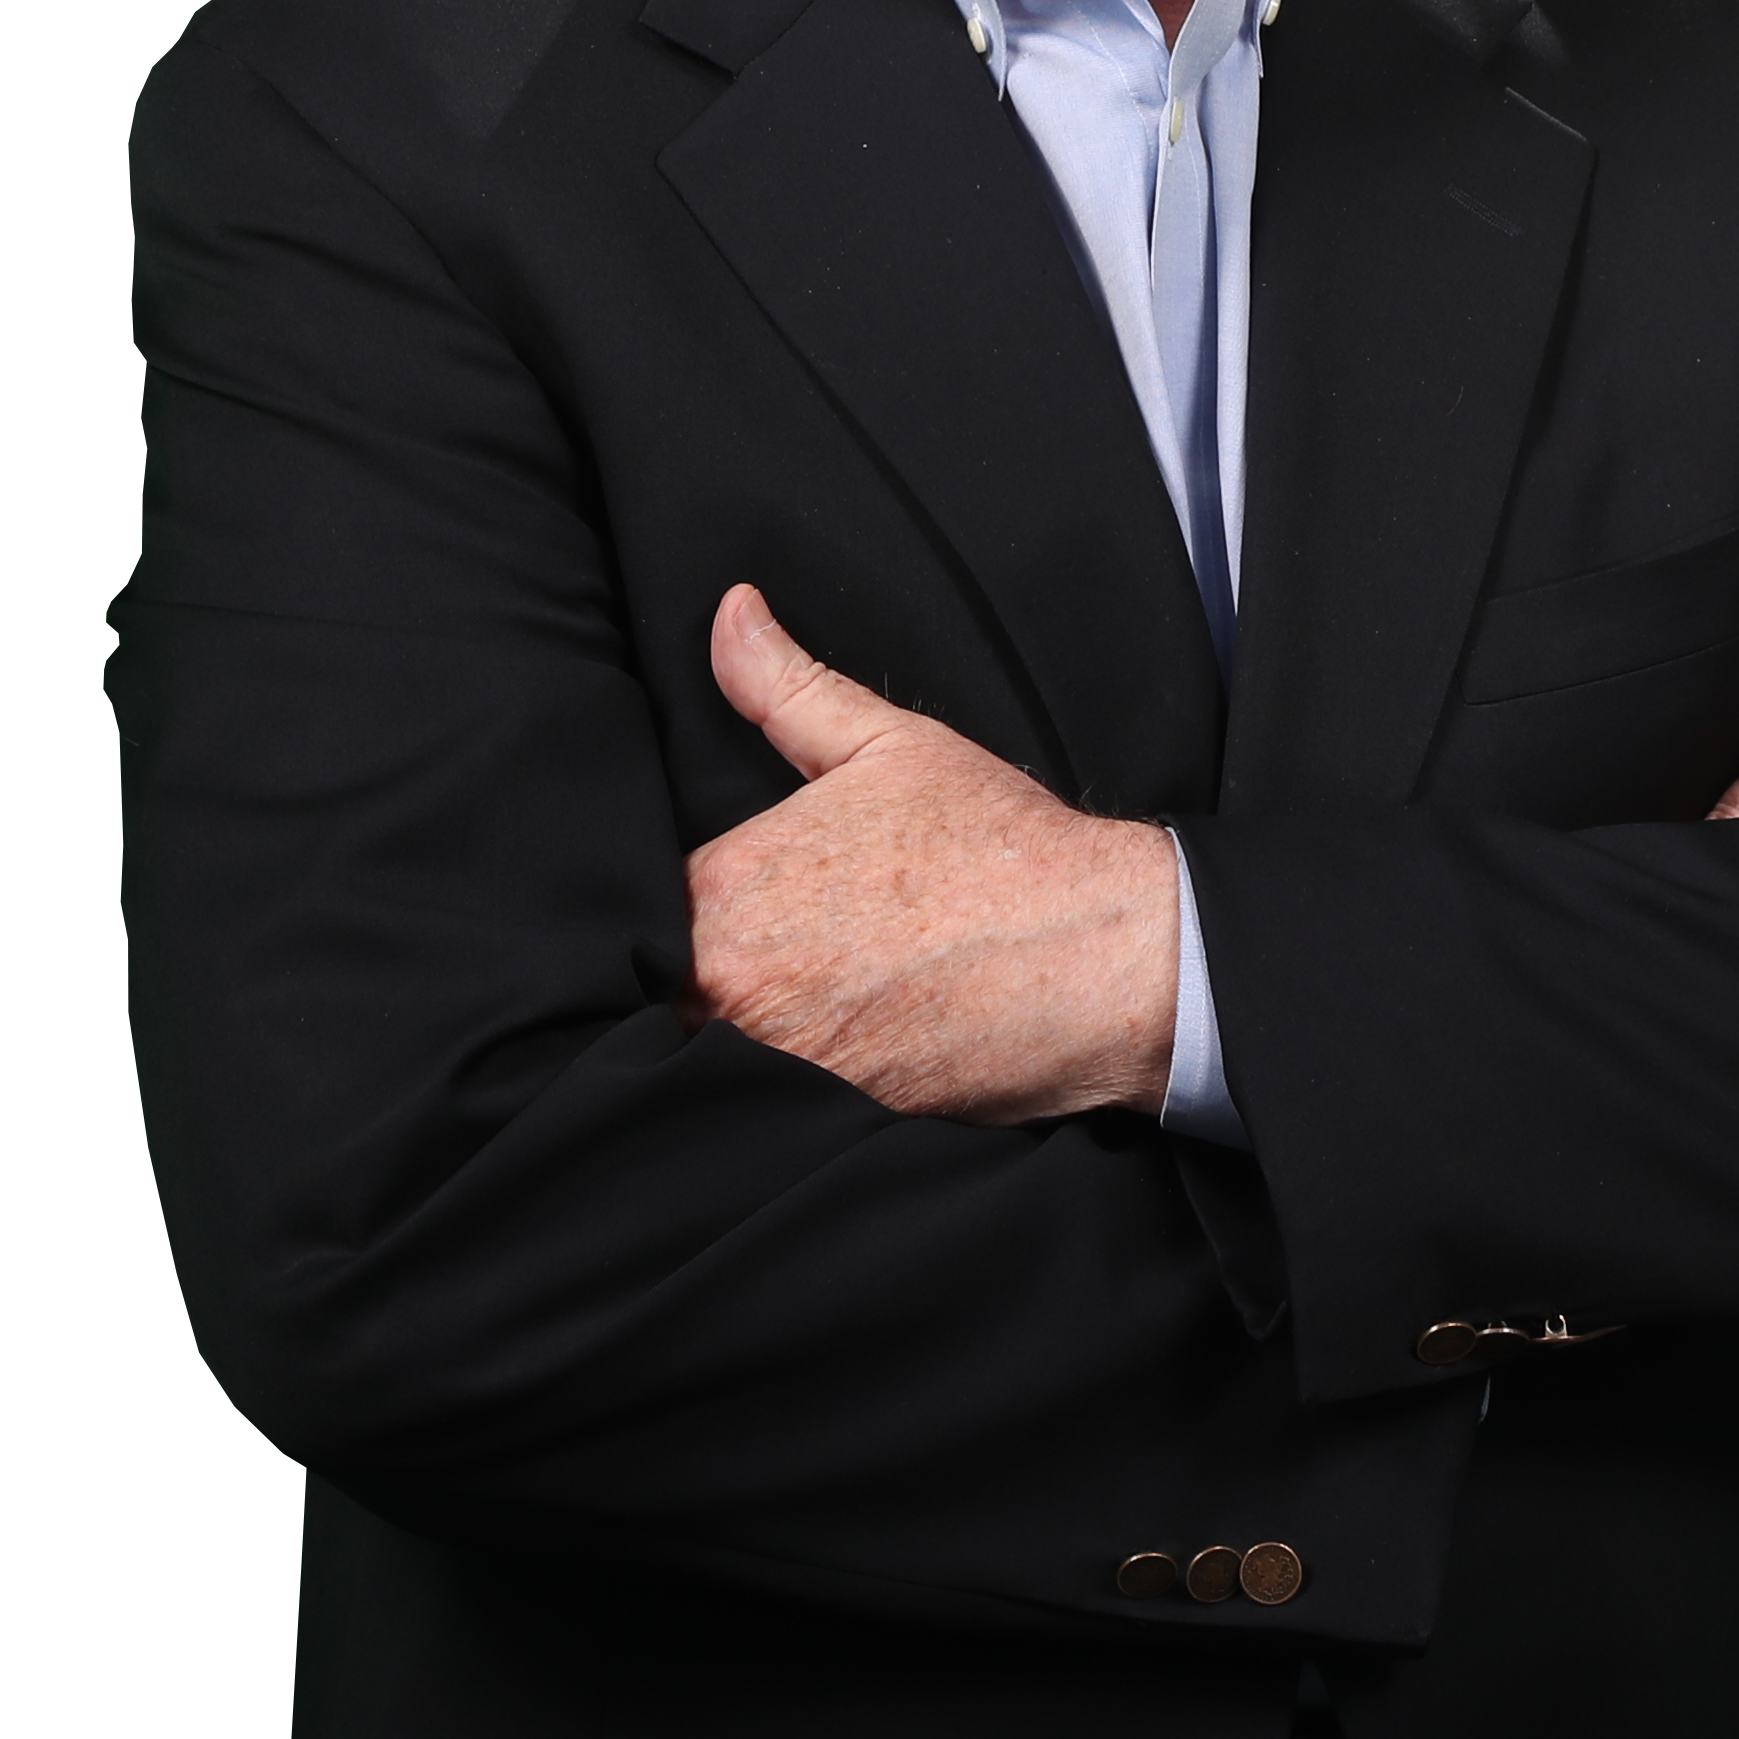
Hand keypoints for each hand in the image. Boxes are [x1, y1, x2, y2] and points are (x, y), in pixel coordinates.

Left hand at [683, 585, 1180, 1124]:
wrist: (1104, 954)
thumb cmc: (999, 848)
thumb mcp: (888, 744)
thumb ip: (785, 686)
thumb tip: (730, 612)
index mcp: (730, 891)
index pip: (634, 915)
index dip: (655, 915)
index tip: (696, 914)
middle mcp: (738, 990)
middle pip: (657, 1002)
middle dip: (686, 985)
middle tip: (759, 966)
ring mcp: (782, 1068)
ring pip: (705, 1065)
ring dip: (729, 1043)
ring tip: (797, 1011)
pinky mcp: (830, 1126)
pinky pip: (768, 1118)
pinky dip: (779, 1098)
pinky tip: (834, 1056)